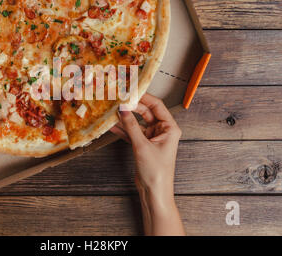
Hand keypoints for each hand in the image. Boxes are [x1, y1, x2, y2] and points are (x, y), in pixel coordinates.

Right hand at [110, 93, 184, 235]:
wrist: (154, 191)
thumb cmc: (156, 171)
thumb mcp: (142, 146)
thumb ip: (131, 126)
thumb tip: (123, 109)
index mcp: (170, 128)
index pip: (156, 105)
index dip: (143, 97)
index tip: (130, 90)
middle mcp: (162, 130)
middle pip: (145, 112)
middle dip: (132, 107)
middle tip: (118, 100)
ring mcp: (152, 137)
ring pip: (137, 122)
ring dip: (125, 118)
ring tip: (112, 111)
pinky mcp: (143, 145)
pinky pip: (132, 132)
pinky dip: (123, 129)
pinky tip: (112, 125)